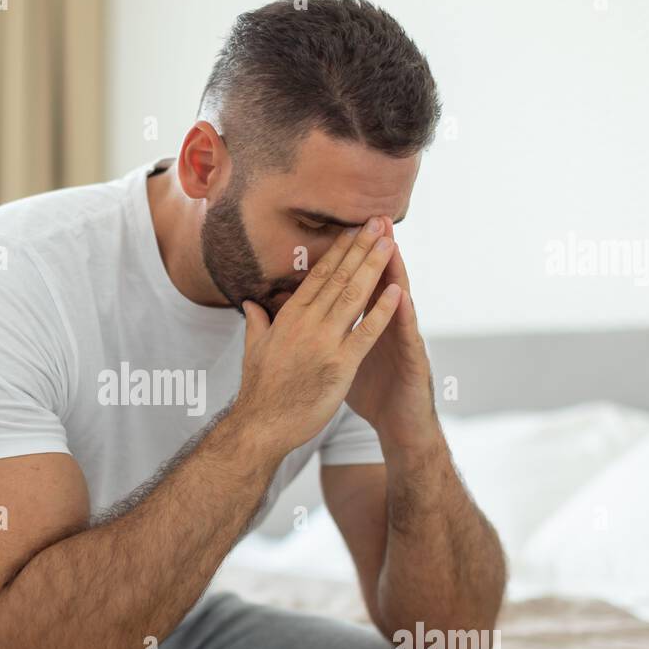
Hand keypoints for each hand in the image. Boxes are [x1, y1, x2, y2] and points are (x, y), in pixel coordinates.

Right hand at [233, 221, 401, 457]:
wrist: (261, 426)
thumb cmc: (258, 392)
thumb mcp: (253, 349)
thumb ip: (257, 322)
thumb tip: (251, 302)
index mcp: (288, 318)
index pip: (318, 276)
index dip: (338, 251)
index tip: (354, 230)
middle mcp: (306, 324)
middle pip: (339, 278)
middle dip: (361, 248)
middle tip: (379, 222)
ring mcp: (324, 343)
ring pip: (354, 296)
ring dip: (374, 267)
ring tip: (390, 243)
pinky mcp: (340, 365)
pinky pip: (366, 333)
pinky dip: (382, 312)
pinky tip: (398, 293)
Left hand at [343, 218, 440, 454]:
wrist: (401, 427)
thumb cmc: (375, 393)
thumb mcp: (346, 359)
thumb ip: (332, 334)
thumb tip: (307, 317)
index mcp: (368, 326)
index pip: (358, 287)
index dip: (351, 261)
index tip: (342, 229)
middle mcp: (389, 328)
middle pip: (380, 284)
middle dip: (375, 253)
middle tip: (373, 220)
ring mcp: (404, 343)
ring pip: (400, 302)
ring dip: (396, 273)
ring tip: (391, 244)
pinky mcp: (414, 363)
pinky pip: (408, 337)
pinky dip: (405, 316)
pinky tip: (403, 296)